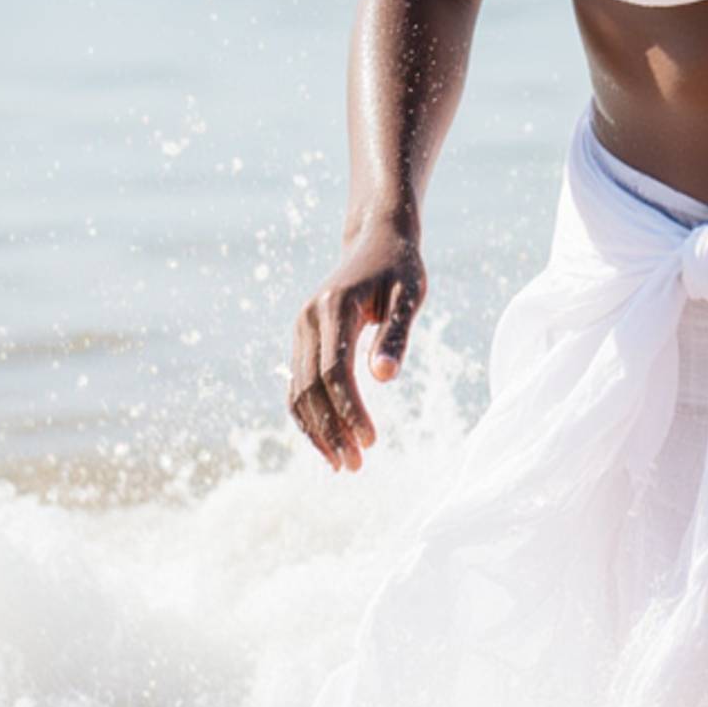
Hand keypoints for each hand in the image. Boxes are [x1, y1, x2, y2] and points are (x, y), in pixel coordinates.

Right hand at [288, 220, 426, 470]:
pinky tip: (328, 442)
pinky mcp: (302, 339)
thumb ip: (397, 335)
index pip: (334, 371)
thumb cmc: (401, 268)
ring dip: (317, 431)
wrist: (376, 240)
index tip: (371, 441)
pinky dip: (309, 416)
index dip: (349, 410)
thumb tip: (384, 378)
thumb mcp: (410, 295)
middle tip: (355, 466)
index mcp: (333, 307)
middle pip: (310, 387)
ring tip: (344, 464)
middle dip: (331, 431)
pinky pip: (297, 385)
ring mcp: (300, 329)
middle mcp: (308, 320)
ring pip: (298, 391)